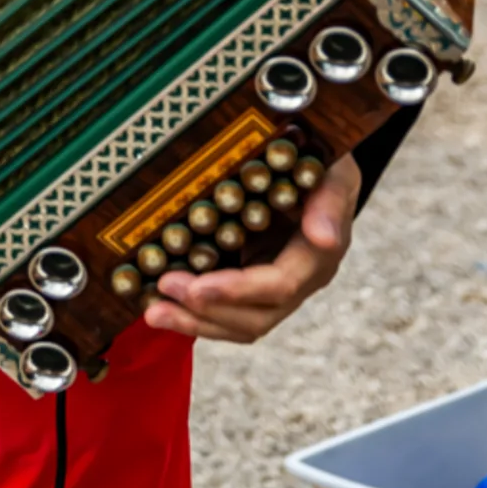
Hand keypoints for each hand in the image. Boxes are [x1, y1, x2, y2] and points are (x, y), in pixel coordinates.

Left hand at [144, 152, 360, 345]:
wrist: (318, 168)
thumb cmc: (324, 164)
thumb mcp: (333, 172)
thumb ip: (330, 202)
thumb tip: (325, 239)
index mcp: (317, 258)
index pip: (278, 287)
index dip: (237, 291)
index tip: (196, 289)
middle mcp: (297, 281)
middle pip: (255, 317)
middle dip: (207, 311)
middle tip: (163, 290)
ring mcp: (273, 286)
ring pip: (238, 322)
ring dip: (195, 322)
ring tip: (153, 312)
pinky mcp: (251, 280)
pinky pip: (226, 309)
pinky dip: (195, 312)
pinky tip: (163, 305)